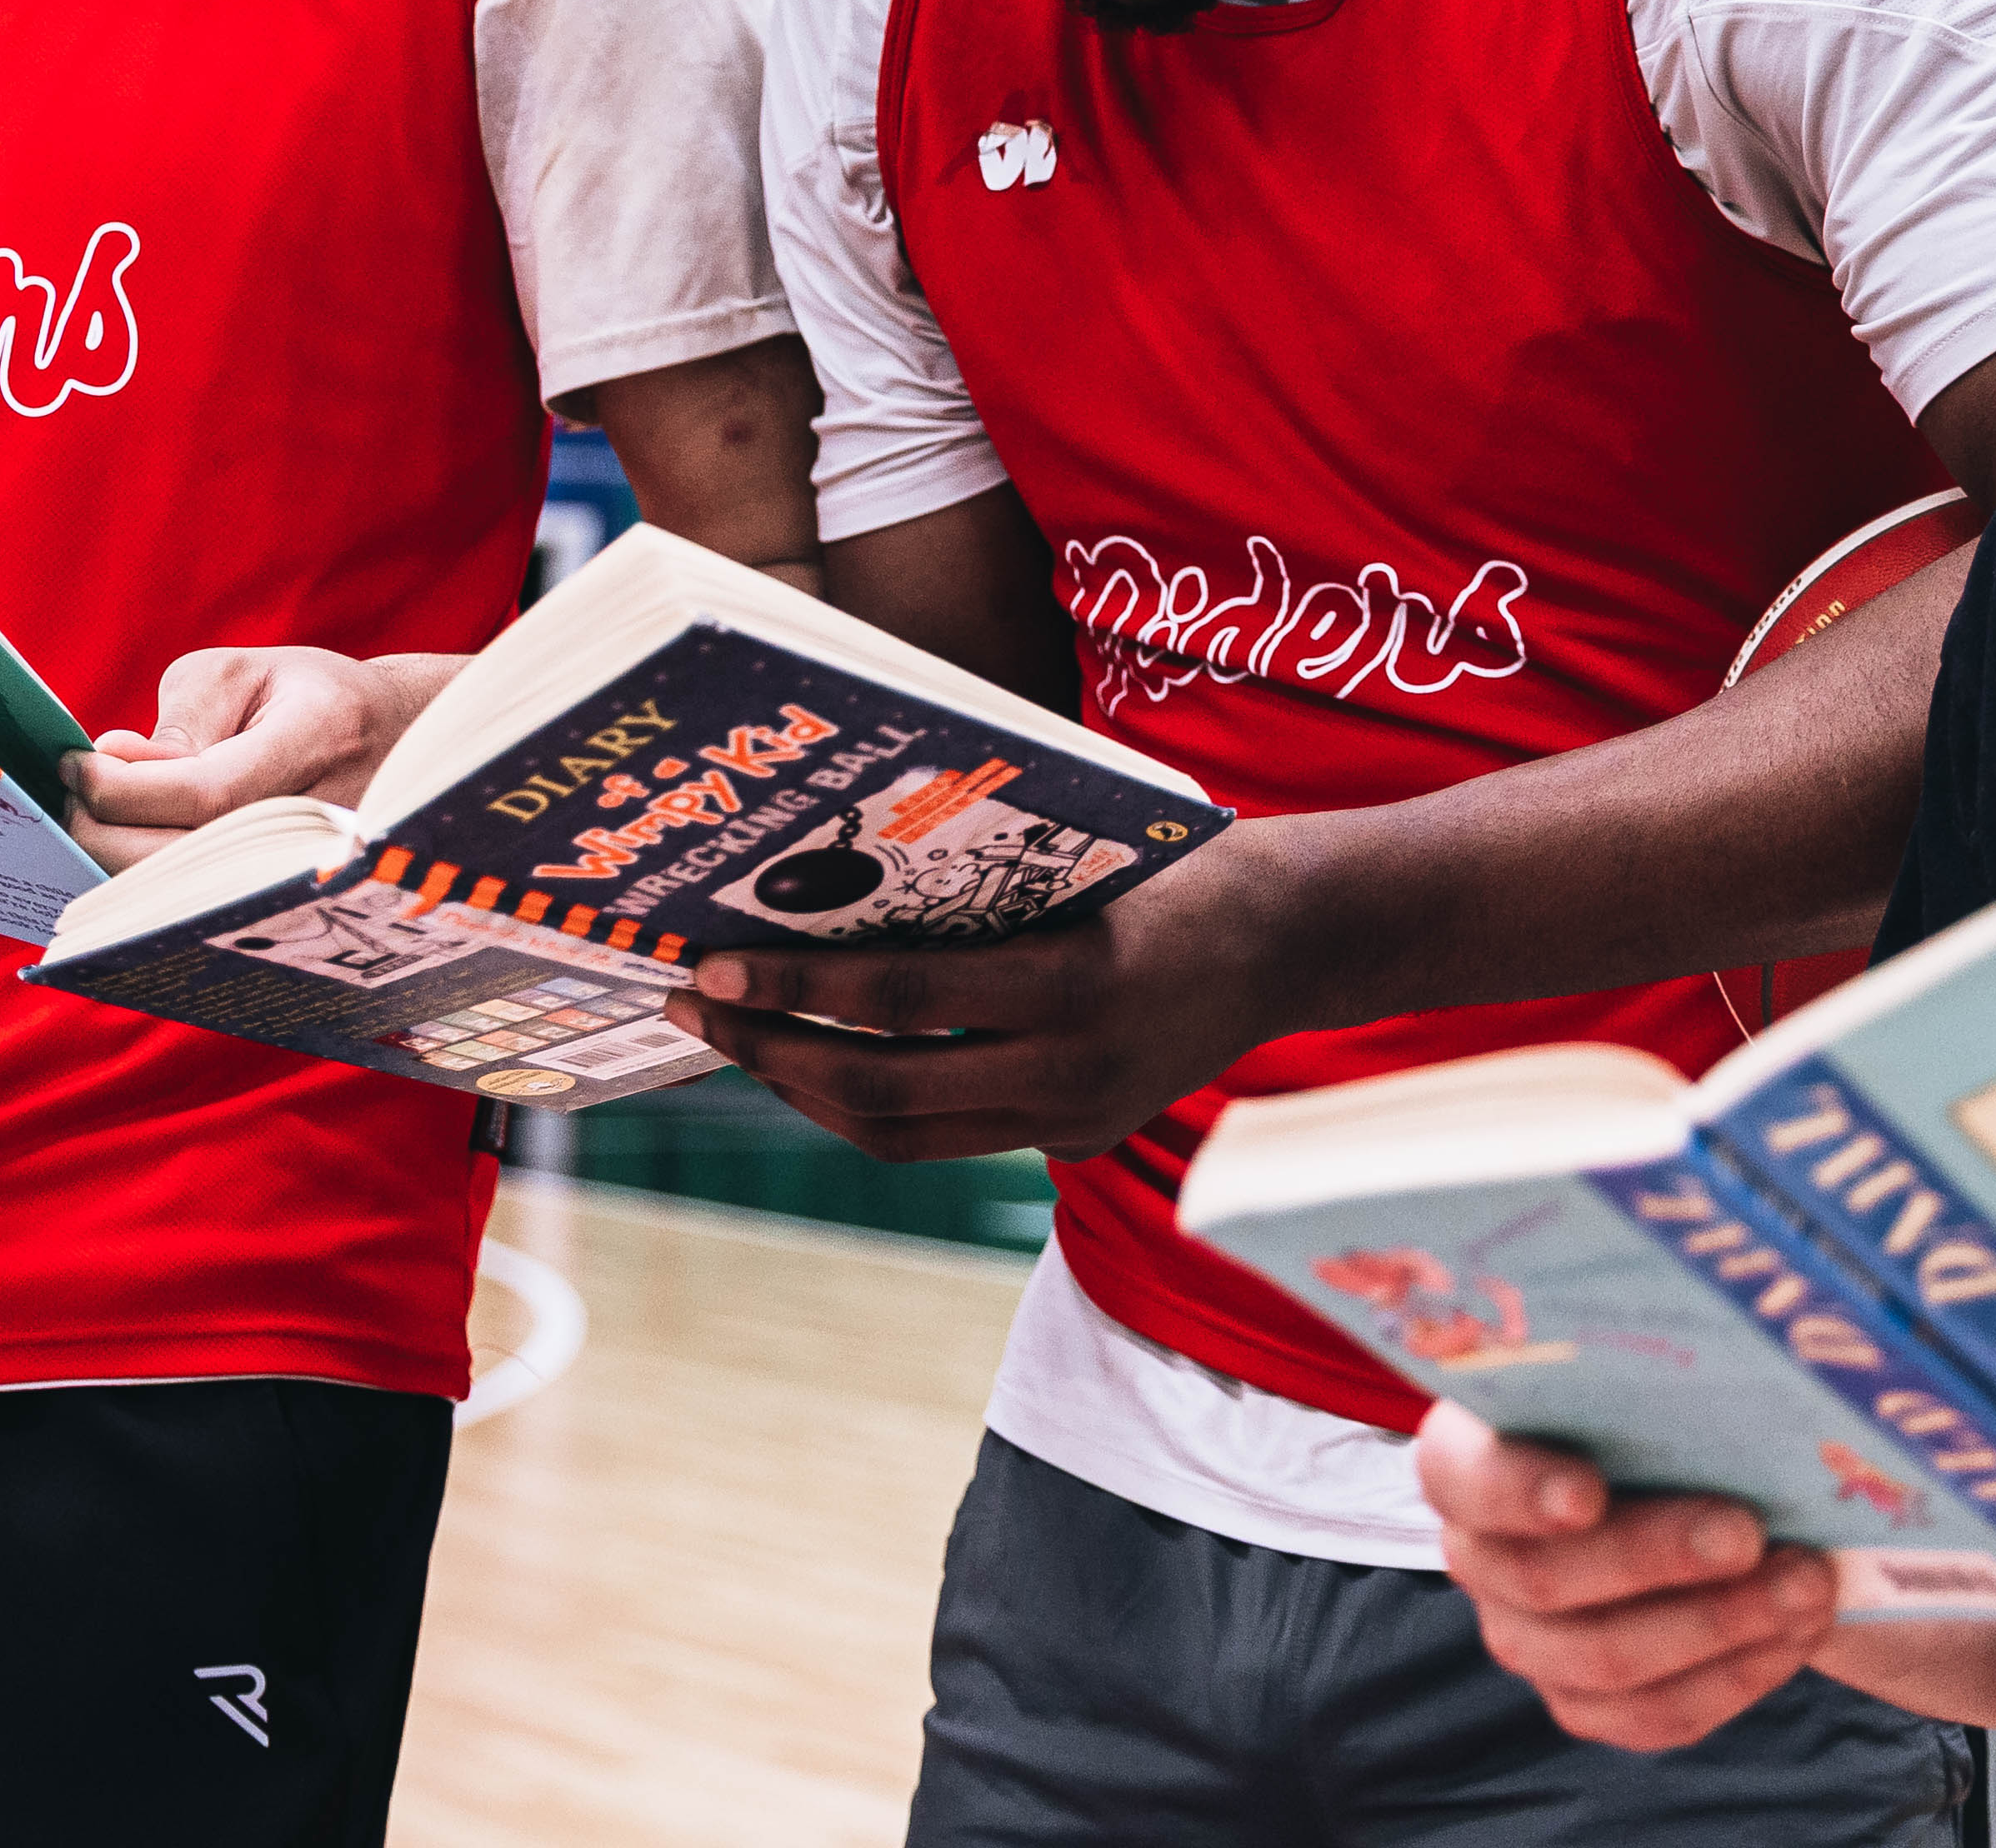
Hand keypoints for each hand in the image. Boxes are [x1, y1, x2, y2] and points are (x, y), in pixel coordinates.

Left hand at [70, 648, 454, 869]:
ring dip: (123, 862)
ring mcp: (318, 867)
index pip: (207, 792)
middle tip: (70, 800)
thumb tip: (114, 767)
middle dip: (108, 834)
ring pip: (195, 896)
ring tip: (100, 817)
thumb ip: (178, 723)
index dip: (125, 789)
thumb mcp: (241, 674)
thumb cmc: (305, 695)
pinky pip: (210, 907)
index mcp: (319, 737)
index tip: (72, 766)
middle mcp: (326, 814)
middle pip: (195, 859)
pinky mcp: (296, 898)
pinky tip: (130, 847)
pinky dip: (155, 883)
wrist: (396, 737)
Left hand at [669, 817, 1323, 1162]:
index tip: (713, 967)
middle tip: (694, 1004)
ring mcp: (1077, 1119)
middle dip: (770, 1050)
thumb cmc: (1189, 863)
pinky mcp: (1079, 1138)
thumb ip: (983, 885)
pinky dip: (875, 1104)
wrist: (1301, 937)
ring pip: (904, 1135)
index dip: (798, 987)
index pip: (902, 999)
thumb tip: (829, 879)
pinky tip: (821, 1060)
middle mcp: (1073, 1072)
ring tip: (740, 1038)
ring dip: (806, 1090)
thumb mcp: (1090, 857)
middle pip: (881, 1089)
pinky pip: (951, 1137)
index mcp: (1077, 985)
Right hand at [1418, 1401, 1837, 1749]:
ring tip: (1805, 1584)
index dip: (1522, 1490)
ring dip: (1720, 1624)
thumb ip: (1643, 1374)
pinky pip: (1655, 1714)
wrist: (1687, 1480)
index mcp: (1465, 1460)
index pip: (1467, 1480)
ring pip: (1607, 1660)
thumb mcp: (1635, 1374)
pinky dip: (1737, 1674)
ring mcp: (1527, 1642)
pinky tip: (1797, 1630)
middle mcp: (1480, 1559)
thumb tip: (1717, 1363)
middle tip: (1748, 1532)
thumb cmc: (1653, 1405)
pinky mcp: (1586, 1704)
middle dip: (1658, 1557)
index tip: (1589, 1493)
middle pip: (1547, 1579)